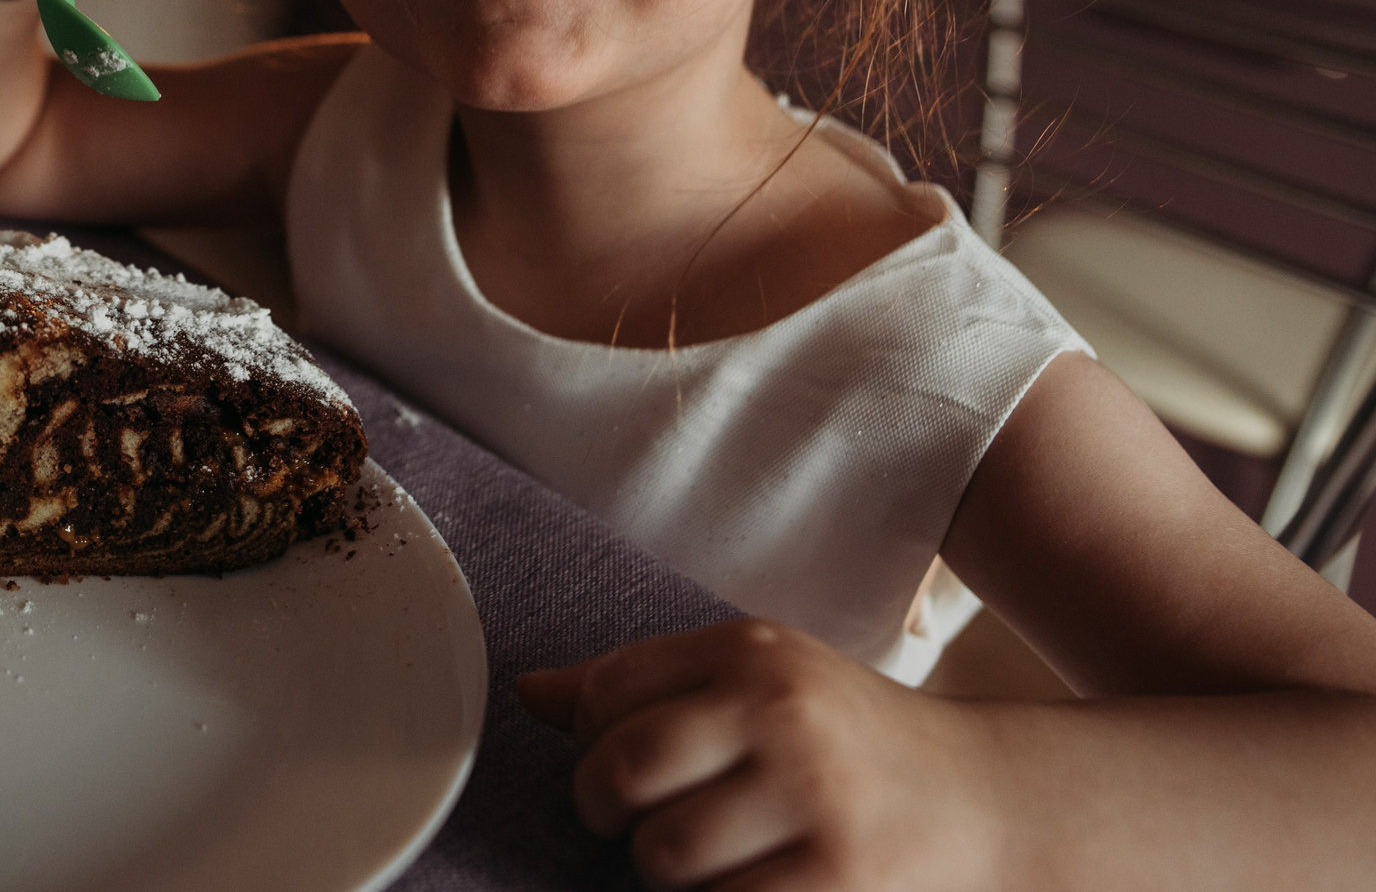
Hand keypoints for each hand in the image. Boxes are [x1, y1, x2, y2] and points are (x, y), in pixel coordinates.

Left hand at [516, 619, 1000, 890]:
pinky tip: (746, 883)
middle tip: (632, 822)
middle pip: (623, 769)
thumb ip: (642, 685)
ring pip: (664, 854)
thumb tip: (529, 695)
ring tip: (708, 856)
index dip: (590, 739)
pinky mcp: (837, 877)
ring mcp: (812, 795)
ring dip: (666, 871)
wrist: (990, 800)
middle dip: (606, 809)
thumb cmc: (847, 740)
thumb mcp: (755, 681)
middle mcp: (780, 711)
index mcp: (750, 651)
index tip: (616, 762)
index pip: (608, 689)